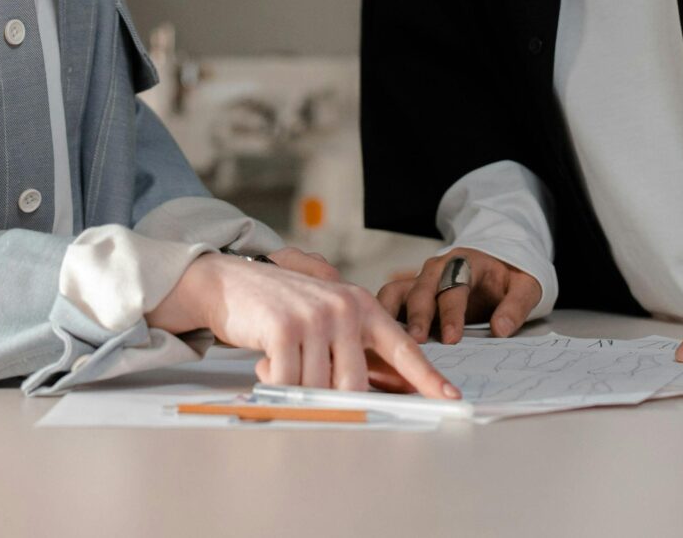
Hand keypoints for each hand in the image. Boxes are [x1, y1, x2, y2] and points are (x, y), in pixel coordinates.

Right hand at [149, 252, 459, 398]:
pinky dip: (275, 384)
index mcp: (363, 306)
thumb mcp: (327, 318)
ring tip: (281, 361)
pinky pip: (289, 385)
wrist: (231, 282)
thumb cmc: (281, 306)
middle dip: (330, 395)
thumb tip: (388, 388)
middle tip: (306, 383)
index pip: (404, 348)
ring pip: (320, 387)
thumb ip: (357, 348)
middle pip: (355, 384)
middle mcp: (345, 308)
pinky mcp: (285, 329)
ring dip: (296, 386)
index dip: (428, 377)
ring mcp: (316, 317)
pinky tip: (267, 362)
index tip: (451, 399)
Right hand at [376, 247, 542, 344]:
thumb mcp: (525, 286)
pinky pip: (387, 303)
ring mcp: (418, 281)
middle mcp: (436, 270)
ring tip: (387, 342)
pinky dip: (379, 319)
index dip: (451, 314)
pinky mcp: (407, 294)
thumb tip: (502, 329)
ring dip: (389, 316)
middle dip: (417, 316)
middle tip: (415, 342)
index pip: (454, 287)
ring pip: (395, 292)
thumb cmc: (508, 278)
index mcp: (464, 263)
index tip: (451, 338)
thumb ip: (516, 306)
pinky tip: (378, 343)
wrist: (495, 264)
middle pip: (420, 289)